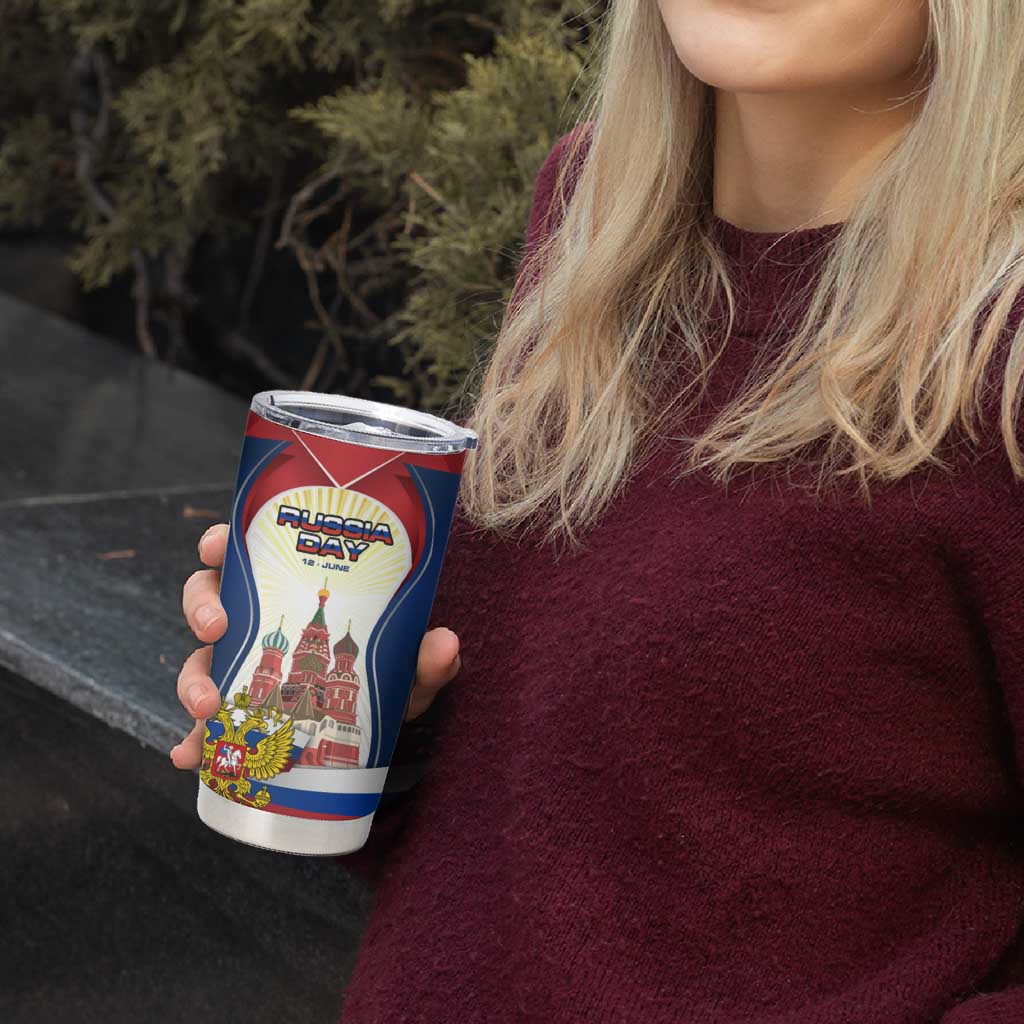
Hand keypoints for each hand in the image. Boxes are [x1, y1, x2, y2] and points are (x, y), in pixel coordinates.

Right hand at [169, 523, 461, 767]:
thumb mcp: (408, 666)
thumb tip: (446, 643)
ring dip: (193, 680)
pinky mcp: (237, 713)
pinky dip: (193, 741)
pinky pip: (205, 725)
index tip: (216, 545)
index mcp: (291, 591)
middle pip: (209, 599)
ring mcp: (242, 667)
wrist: (381, 730)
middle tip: (216, 628)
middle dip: (203, 609)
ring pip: (200, 659)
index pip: (247, 553)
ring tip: (206, 707)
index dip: (222, 542)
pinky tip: (190, 756)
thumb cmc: (388, 677)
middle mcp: (259, 623)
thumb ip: (426, 657)